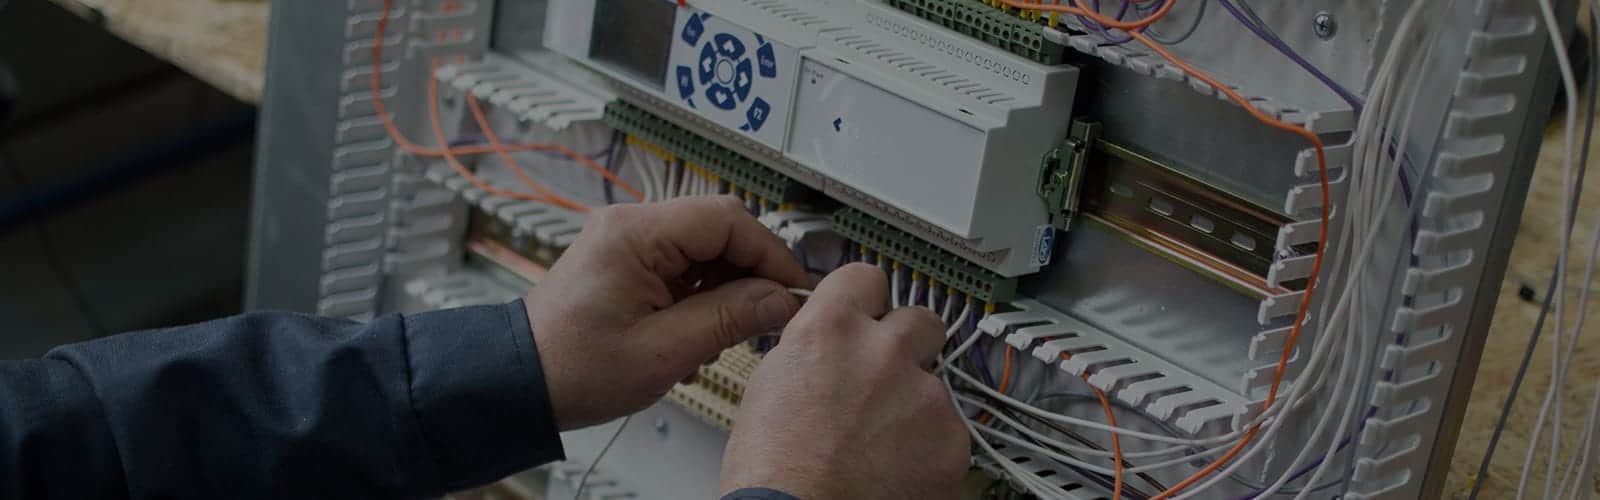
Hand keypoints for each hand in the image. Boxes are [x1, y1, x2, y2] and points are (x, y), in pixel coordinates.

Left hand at [524, 196, 808, 429]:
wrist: (521, 381)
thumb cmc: (573, 368)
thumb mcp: (663, 351)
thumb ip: (728, 318)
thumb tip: (780, 299)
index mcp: (635, 235)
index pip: (728, 219)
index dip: (770, 253)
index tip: (790, 290)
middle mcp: (630, 225)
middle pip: (719, 228)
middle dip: (749, 273)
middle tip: (764, 316)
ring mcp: (628, 241)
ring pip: (705, 248)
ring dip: (726, 288)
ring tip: (720, 335)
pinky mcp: (627, 260)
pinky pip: (683, 264)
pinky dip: (702, 295)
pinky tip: (698, 332)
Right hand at [720, 264, 969, 498]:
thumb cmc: (772, 472)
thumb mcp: (771, 384)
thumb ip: (811, 347)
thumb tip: (829, 342)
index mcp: (831, 330)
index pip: (867, 277)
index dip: (866, 300)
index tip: (870, 313)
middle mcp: (883, 351)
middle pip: (920, 320)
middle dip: (907, 346)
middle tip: (884, 381)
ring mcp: (923, 395)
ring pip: (935, 382)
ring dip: (915, 405)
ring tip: (879, 443)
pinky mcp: (952, 440)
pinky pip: (950, 430)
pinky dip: (930, 448)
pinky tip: (895, 467)